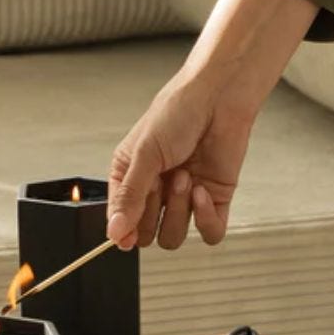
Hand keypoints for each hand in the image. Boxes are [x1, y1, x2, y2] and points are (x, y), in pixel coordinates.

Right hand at [107, 0, 317, 249]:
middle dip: (153, 213)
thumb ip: (130, 195)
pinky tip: (203, 191)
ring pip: (174, 236)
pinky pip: (210, 233)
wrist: (218, 97)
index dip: (123, 232)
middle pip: (146, 234)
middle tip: (161, 183)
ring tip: (186, 177)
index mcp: (130, 178)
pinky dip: (206, 219)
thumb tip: (115, 232)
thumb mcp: (144, 153)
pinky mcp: (214, 200)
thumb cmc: (177, 113)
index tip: (126, 236)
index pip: (120, 221)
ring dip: (178, 211)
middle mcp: (156, 192)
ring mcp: (184, 198)